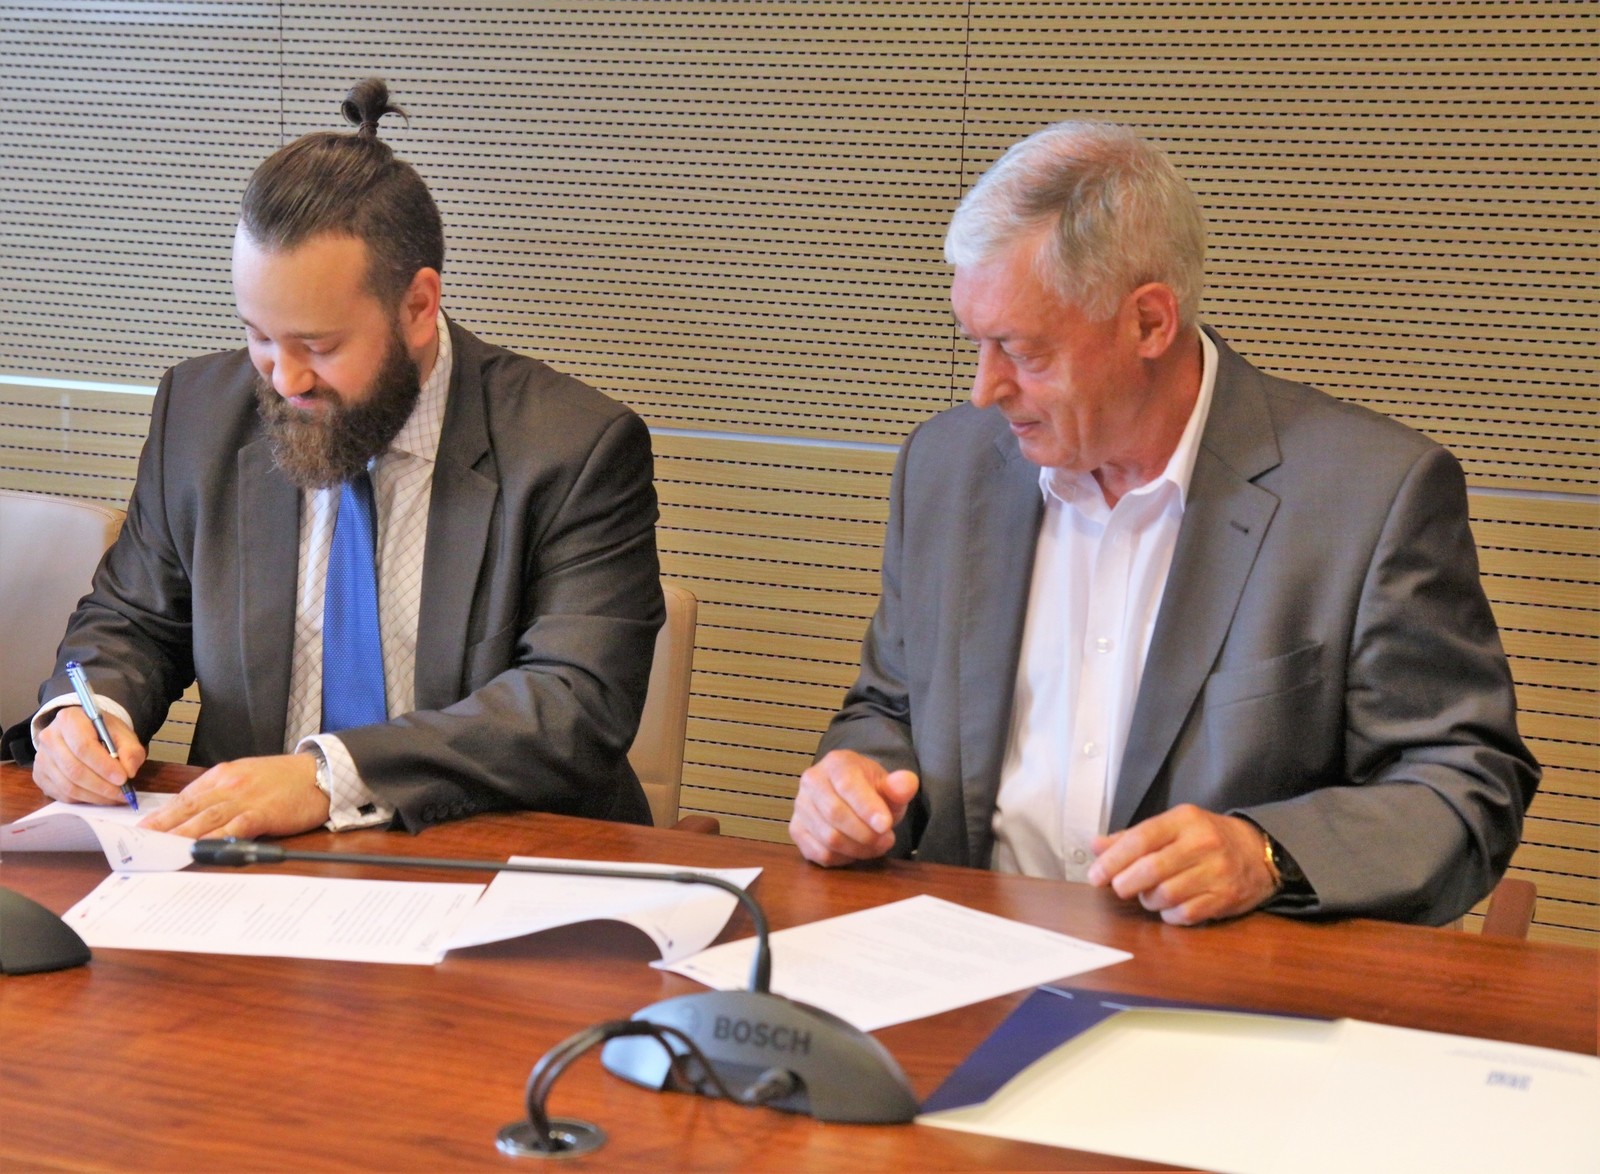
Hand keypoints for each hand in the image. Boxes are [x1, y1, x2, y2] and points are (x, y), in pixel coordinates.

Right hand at [32, 706, 145, 804]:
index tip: (123, 778)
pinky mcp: (39, 775)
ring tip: (115, 797)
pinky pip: (61, 794)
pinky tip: (100, 797)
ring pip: (67, 785)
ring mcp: (41, 758)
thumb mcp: (123, 734)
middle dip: (101, 786)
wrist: (82, 731)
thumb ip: (131, 750)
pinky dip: (84, 799)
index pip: (83, 747)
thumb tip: (129, 771)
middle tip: (123, 793)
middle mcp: (50, 738)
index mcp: (69, 720)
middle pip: (74, 769)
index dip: (104, 766)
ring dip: (95, 796)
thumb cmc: (103, 732)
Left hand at [139, 753, 329, 838]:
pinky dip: (211, 841)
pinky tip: (196, 851)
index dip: (162, 815)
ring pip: (203, 820)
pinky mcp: (261, 814)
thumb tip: (200, 815)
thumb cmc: (288, 778)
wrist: (322, 773)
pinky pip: (230, 830)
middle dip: (160, 827)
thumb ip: (224, 792)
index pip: (185, 797)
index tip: (143, 829)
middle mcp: (228, 784)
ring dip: (177, 836)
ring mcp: (244, 799)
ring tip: (157, 850)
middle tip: (139, 842)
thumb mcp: (249, 775)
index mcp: (224, 774)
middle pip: (187, 809)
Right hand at [789, 749, 919, 866]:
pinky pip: (819, 853)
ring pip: (828, 837)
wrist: (853, 798)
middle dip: (866, 833)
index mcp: (836, 763)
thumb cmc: (872, 791)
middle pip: (835, 814)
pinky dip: (843, 858)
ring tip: (876, 845)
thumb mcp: (890, 787)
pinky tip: (856, 851)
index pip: (847, 785)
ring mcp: (801, 806)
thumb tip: (907, 783)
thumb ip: (899, 786)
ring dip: (858, 848)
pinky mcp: (796, 830)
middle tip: (887, 839)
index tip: (886, 825)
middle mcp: (812, 781)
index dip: (867, 808)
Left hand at [1087, 805, 1277, 925]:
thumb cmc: (1207, 838)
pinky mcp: (1224, 898)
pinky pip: (1183, 914)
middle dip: (1125, 883)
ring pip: (1165, 895)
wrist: (1259, 853)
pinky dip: (1168, 914)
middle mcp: (1202, 844)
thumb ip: (1133, 836)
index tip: (1095, 875)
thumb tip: (1096, 846)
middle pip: (1151, 869)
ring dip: (1148, 899)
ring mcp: (1216, 872)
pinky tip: (1169, 905)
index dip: (1112, 860)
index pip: (1140, 839)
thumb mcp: (1173, 826)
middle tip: (1118, 887)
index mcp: (1185, 820)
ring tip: (1148, 893)